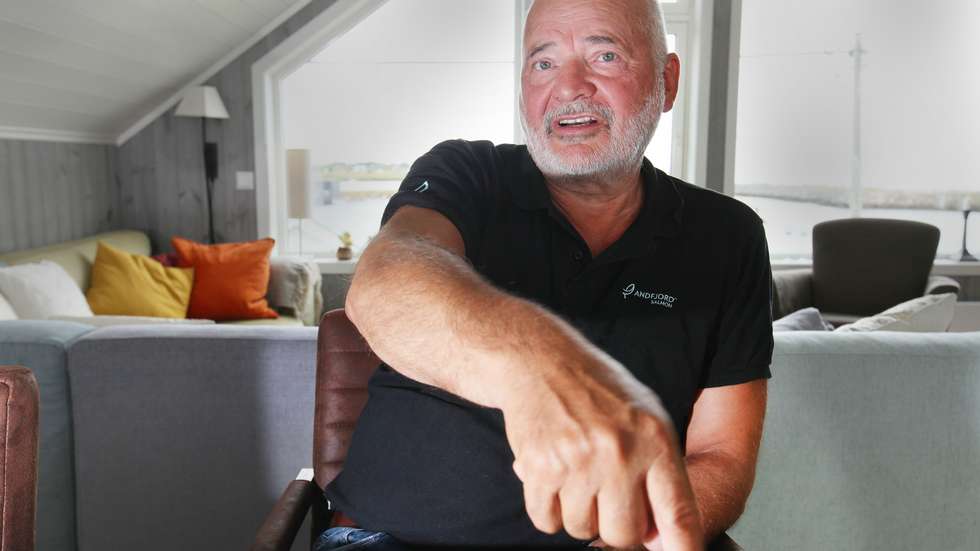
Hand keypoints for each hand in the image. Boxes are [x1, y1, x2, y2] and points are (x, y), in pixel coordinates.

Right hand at [501, 354, 702, 550]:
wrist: (543, 362)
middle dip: (614, 525)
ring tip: (577, 476)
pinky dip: (547, 509)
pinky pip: (546, 521)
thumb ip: (661, 473)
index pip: (678, 512)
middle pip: (623, 534)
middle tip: (605, 496)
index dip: (682, 548)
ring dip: (578, 514)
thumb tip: (662, 539)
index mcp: (655, 440)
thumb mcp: (647, 418)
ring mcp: (578, 462)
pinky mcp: (540, 467)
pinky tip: (553, 477)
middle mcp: (619, 453)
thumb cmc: (598, 390)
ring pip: (581, 529)